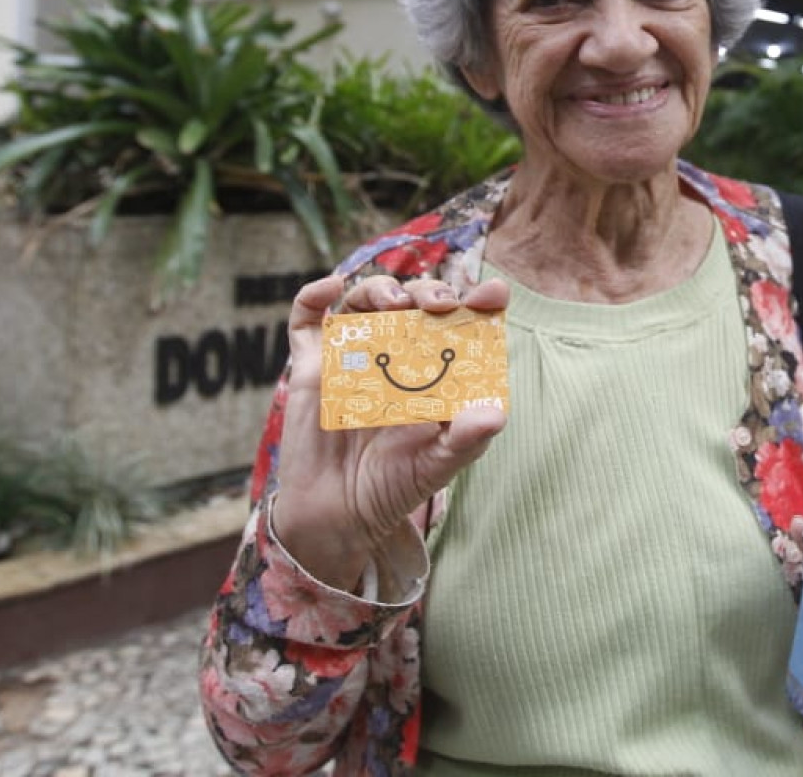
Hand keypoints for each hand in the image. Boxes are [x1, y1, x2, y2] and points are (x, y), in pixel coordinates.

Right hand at [269, 272, 509, 591]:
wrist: (336, 516)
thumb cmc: (394, 486)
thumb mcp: (437, 465)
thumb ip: (466, 440)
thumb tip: (495, 414)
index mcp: (435, 370)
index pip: (461, 323)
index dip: (479, 302)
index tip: (493, 293)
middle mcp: (396, 355)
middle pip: (416, 303)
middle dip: (431, 292)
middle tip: (440, 303)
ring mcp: (353, 356)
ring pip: (367, 302)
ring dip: (382, 290)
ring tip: (396, 303)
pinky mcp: (312, 366)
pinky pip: (307, 322)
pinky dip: (313, 296)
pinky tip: (331, 287)